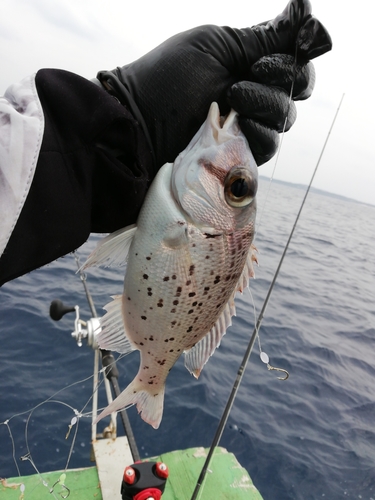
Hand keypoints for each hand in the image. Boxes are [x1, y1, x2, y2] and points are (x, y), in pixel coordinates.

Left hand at [98, 0, 330, 167]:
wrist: (141, 121)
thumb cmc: (169, 78)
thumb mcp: (216, 46)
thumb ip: (262, 37)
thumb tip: (306, 9)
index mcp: (251, 62)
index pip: (297, 61)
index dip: (298, 57)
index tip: (272, 55)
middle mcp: (255, 93)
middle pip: (298, 89)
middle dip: (278, 79)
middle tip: (244, 76)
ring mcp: (249, 125)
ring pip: (285, 118)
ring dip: (263, 104)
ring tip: (230, 99)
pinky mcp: (241, 153)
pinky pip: (269, 145)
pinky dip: (257, 133)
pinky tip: (234, 126)